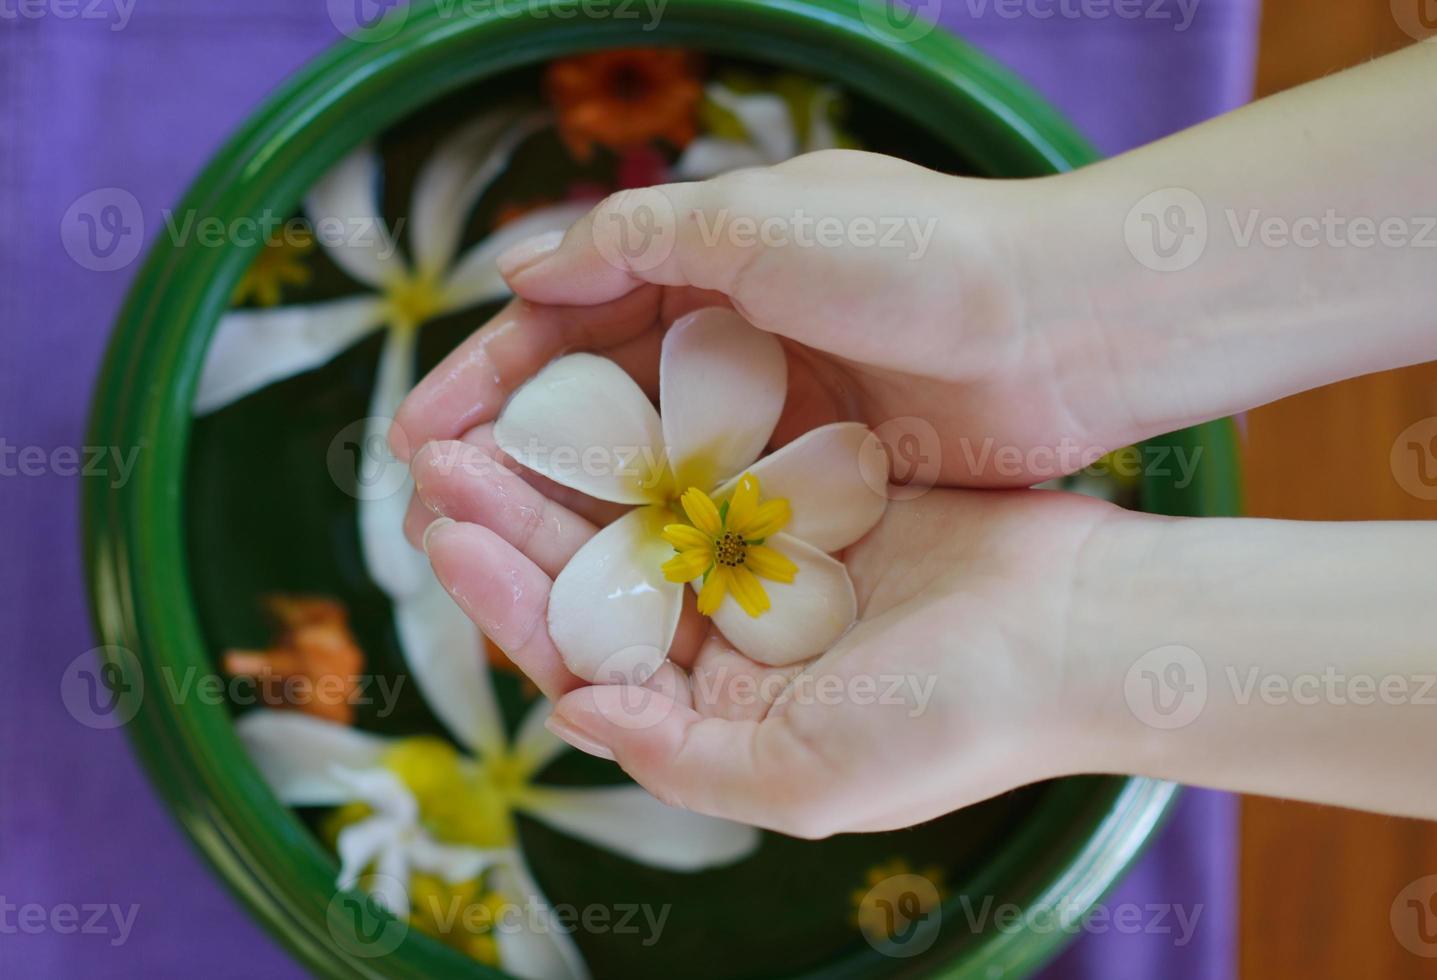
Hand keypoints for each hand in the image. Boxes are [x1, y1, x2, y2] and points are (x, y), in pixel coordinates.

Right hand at [390, 151, 1141, 487]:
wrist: (1061, 328)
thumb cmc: (912, 256)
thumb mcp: (758, 219)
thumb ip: (633, 242)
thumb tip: (515, 271)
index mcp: (703, 266)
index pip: (566, 325)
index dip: (487, 380)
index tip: (421, 438)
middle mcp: (728, 341)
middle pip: (593, 406)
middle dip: (512, 457)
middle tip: (438, 513)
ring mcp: (771, 415)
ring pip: (644, 470)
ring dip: (571, 511)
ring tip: (499, 561)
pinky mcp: (815, 479)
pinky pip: (713, 517)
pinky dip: (659, 544)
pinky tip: (607, 584)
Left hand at [405, 429, 1121, 835]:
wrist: (1083, 630)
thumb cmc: (955, 718)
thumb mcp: (804, 778)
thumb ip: (676, 759)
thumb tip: (570, 717)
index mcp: (713, 712)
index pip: (580, 659)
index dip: (505, 602)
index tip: (448, 540)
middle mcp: (726, 643)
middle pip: (594, 578)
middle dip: (514, 521)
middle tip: (441, 459)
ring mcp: (763, 566)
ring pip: (639, 514)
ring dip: (570, 470)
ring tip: (495, 418)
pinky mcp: (804, 501)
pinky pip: (709, 462)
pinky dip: (656, 434)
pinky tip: (604, 391)